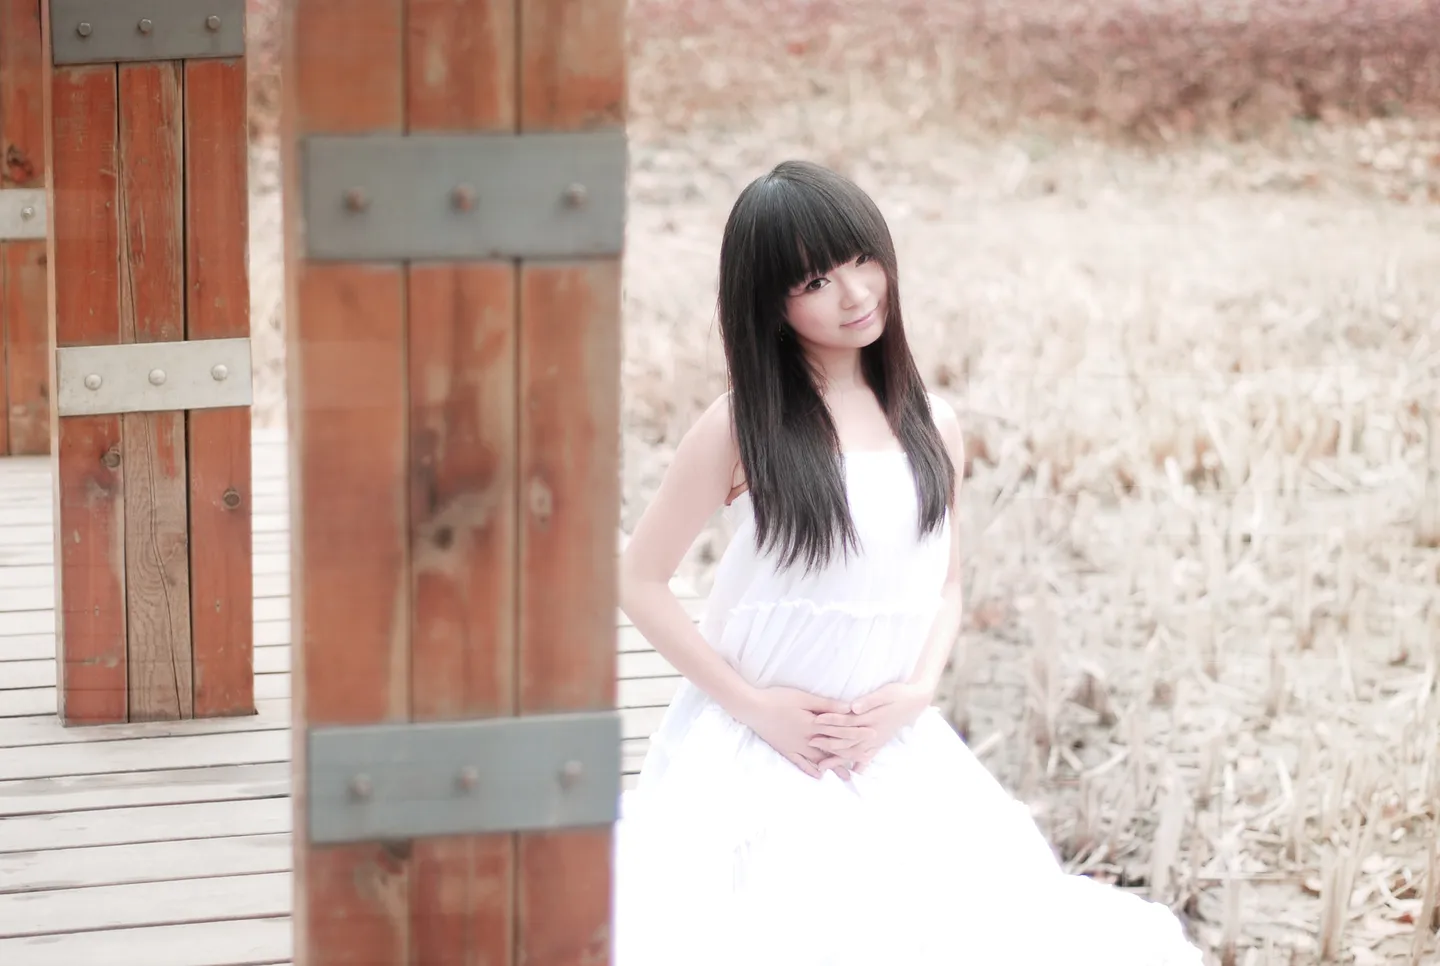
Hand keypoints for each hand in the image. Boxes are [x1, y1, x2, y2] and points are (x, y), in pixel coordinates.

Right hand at [735, 686, 876, 779]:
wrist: (752, 708)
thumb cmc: (778, 698)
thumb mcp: (803, 697)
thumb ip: (826, 705)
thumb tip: (847, 708)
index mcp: (813, 724)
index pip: (840, 730)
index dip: (857, 733)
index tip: (872, 737)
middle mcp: (807, 739)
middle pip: (833, 747)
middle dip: (850, 752)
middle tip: (866, 759)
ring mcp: (795, 747)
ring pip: (819, 759)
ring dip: (834, 766)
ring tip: (847, 775)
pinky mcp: (785, 749)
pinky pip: (799, 763)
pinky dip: (810, 769)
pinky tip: (819, 775)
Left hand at [812, 681, 932, 773]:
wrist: (916, 702)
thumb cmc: (899, 694)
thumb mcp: (885, 693)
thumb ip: (869, 701)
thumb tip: (853, 707)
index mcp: (871, 719)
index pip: (847, 722)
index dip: (831, 721)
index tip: (816, 721)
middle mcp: (872, 733)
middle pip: (847, 740)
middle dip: (828, 742)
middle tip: (811, 743)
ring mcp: (876, 740)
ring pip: (854, 752)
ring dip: (838, 759)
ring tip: (822, 765)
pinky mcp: (880, 742)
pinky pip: (867, 756)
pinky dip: (859, 765)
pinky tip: (852, 774)